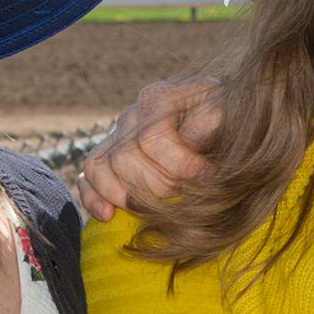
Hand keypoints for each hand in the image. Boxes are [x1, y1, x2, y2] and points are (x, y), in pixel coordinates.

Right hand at [79, 77, 222, 220]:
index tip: (207, 177)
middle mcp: (131, 116)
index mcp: (157, 99)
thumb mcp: (226, 110)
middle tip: (185, 194)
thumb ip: (210, 120)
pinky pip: (87, 177)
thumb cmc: (225, 118)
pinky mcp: (108, 159)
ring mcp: (115, 138)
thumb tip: (189, 141)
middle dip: (158, 185)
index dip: (180, 165)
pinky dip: (92, 197)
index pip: (151, 138)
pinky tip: (108, 215)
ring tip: (158, 209)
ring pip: (100, 168)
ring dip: (129, 196)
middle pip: (124, 158)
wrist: (217, 122)